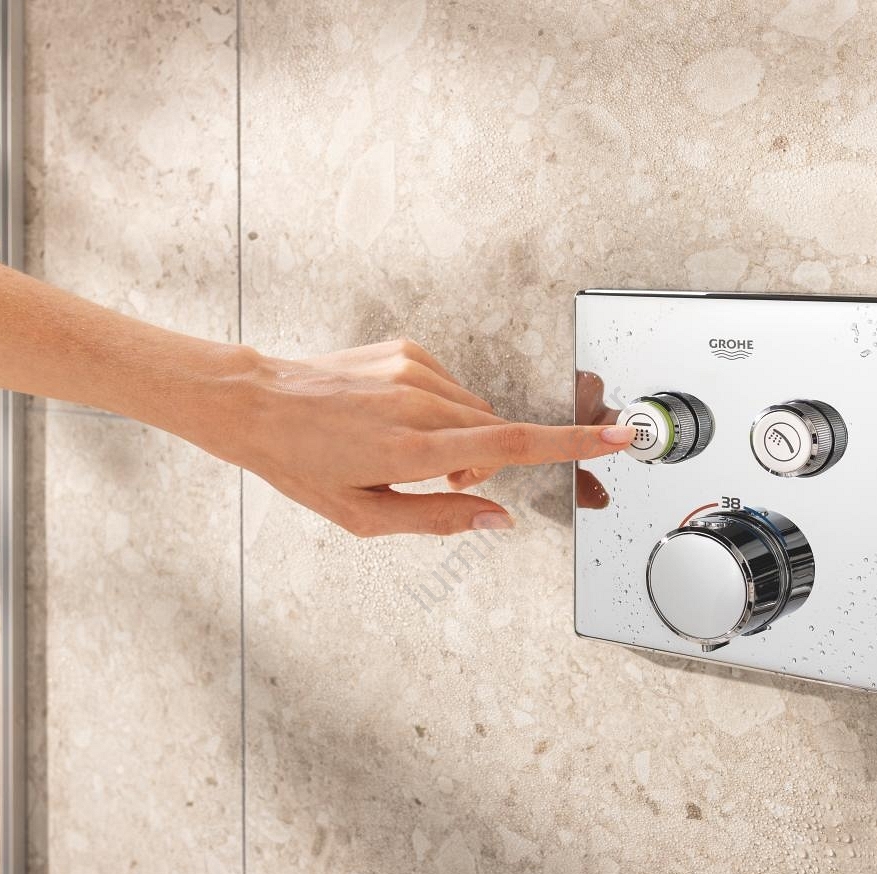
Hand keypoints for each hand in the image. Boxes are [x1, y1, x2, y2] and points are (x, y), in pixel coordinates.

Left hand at [183, 339, 631, 536]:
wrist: (259, 405)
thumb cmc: (303, 464)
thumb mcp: (365, 517)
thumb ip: (440, 521)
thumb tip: (498, 520)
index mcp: (413, 449)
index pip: (513, 445)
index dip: (572, 444)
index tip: (617, 436)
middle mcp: (419, 402)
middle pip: (496, 433)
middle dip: (486, 462)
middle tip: (446, 481)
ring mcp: (413, 369)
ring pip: (475, 409)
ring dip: (462, 436)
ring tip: (409, 449)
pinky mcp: (405, 349)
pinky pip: (450, 386)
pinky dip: (439, 409)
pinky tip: (397, 419)